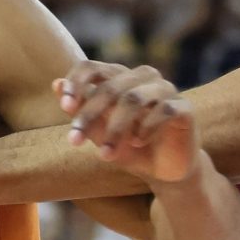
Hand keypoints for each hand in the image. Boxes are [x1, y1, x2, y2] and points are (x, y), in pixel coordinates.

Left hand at [57, 61, 197, 183]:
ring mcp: (165, 89)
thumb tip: (55, 84)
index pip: (91, 67)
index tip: (65, 107)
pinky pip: (163, 110)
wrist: (163, 171)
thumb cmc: (128, 147)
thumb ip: (80, 110)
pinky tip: (139, 143)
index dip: (76, 83)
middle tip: (74, 141)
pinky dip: (145, 128)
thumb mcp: (99, 132)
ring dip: (115, 129)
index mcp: (119, 78)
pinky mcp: (184, 107)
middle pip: (110, 87)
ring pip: (133, 99)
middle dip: (89, 116)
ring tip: (105, 155)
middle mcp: (142, 77)